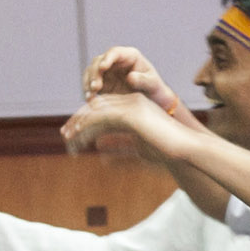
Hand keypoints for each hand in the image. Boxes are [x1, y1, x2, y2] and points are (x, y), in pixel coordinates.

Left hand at [62, 93, 193, 159]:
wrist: (185, 147)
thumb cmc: (166, 150)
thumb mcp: (137, 147)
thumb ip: (118, 145)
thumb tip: (99, 147)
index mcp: (134, 105)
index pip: (104, 108)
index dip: (87, 119)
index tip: (73, 132)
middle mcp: (131, 101)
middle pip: (97, 107)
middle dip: (79, 120)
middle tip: (65, 134)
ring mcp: (130, 106)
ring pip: (96, 112)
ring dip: (79, 125)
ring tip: (68, 139)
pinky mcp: (130, 115)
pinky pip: (101, 120)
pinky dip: (87, 129)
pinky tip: (77, 138)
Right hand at [82, 45, 177, 110]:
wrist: (152, 103)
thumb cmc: (155, 90)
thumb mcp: (153, 85)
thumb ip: (143, 80)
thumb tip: (130, 77)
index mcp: (129, 56)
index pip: (115, 52)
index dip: (107, 58)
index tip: (103, 67)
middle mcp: (115, 61)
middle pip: (99, 61)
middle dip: (95, 73)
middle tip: (95, 87)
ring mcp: (107, 72)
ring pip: (91, 72)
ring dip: (88, 82)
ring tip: (90, 96)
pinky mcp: (101, 84)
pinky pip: (90, 84)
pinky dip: (88, 91)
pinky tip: (89, 100)